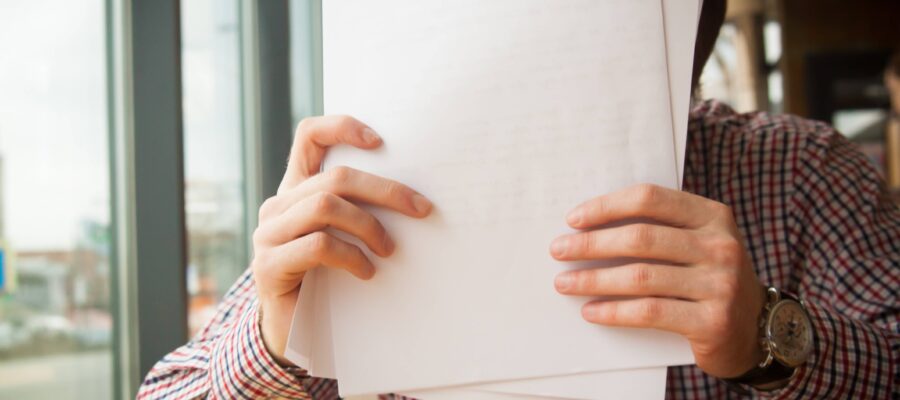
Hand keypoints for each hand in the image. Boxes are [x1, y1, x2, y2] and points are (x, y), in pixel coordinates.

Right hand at [252, 115, 432, 364]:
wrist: (288, 333)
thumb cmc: (325, 281)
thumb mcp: (342, 238)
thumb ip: (357, 212)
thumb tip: (413, 198)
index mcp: (296, 190)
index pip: (309, 137)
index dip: (342, 127)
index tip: (380, 141)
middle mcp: (278, 206)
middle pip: (335, 178)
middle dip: (386, 191)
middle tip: (421, 209)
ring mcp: (269, 235)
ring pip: (326, 206)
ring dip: (369, 226)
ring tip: (390, 249)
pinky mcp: (269, 266)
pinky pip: (318, 245)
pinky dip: (351, 256)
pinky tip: (367, 272)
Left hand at [550, 184, 765, 377]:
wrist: (757, 330)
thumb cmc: (711, 279)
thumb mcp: (698, 244)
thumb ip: (661, 229)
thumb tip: (591, 226)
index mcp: (713, 216)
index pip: (650, 199)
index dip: (607, 206)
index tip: (573, 219)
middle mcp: (721, 246)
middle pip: (640, 238)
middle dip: (591, 244)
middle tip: (558, 251)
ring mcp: (720, 284)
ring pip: (640, 276)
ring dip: (594, 280)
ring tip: (565, 283)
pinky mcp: (712, 321)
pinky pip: (650, 312)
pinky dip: (614, 311)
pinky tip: (591, 310)